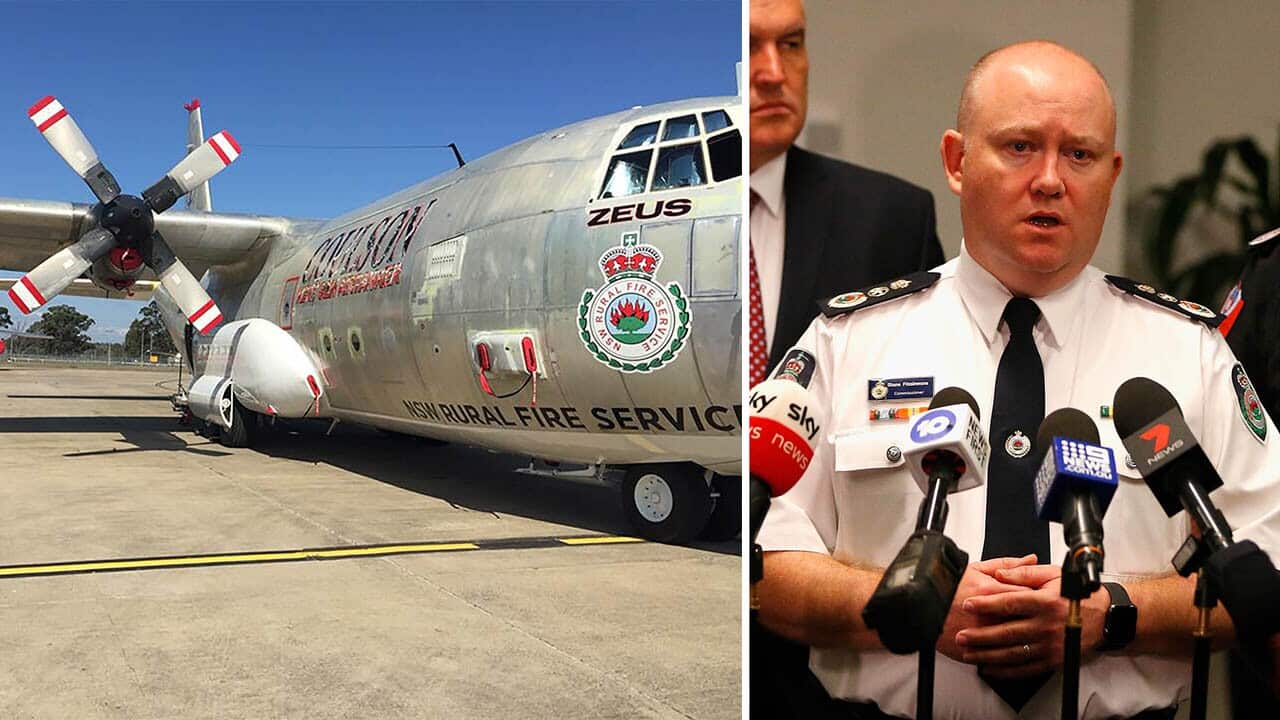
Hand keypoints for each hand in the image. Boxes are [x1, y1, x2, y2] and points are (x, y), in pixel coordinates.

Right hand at [935, 555, 1037, 661]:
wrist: (917, 607)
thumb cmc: (943, 586)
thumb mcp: (975, 569)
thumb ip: (1006, 564)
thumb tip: (1031, 559)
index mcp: (992, 590)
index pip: (1031, 594)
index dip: (1041, 596)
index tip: (1043, 598)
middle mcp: (991, 613)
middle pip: (1028, 617)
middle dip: (1037, 617)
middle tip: (1039, 615)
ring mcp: (984, 633)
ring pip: (1017, 639)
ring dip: (1026, 636)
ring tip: (1025, 631)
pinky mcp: (977, 650)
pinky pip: (1002, 656)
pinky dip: (1010, 654)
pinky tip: (1012, 648)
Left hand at [956, 564, 1107, 677]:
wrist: (1105, 617)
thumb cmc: (1078, 594)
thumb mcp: (1053, 575)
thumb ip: (1024, 573)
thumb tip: (999, 572)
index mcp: (1046, 602)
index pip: (1010, 603)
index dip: (987, 604)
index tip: (968, 604)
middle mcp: (1047, 626)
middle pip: (1008, 632)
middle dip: (981, 636)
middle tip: (961, 635)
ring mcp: (1050, 646)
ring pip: (1014, 653)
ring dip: (988, 655)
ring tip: (969, 653)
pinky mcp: (1054, 660)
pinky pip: (1026, 668)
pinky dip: (1006, 670)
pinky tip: (990, 668)